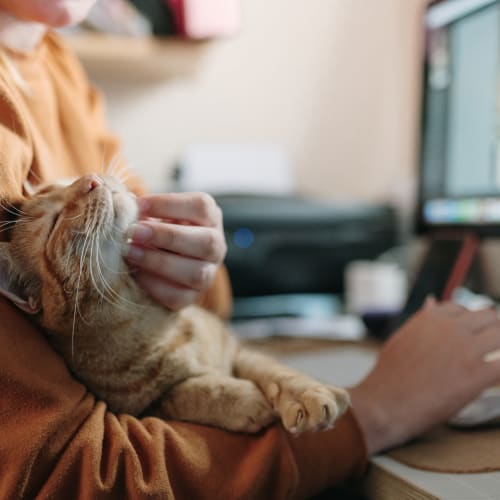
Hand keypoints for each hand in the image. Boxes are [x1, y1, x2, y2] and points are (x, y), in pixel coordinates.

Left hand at [126, 192, 226, 309]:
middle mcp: (216, 246)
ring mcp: (208, 274)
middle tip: (134, 232)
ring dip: (160, 262)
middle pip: (207, 241)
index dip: (169, 204)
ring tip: (130, 252)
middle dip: (168, 236)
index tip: (137, 205)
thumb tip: (116, 199)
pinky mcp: (192, 297)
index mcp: (210, 218)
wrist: (155, 262)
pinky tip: (135, 273)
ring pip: (197, 273)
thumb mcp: (154, 213)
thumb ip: (140, 208)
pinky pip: (179, 296)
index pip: (201, 206)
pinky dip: (154, 285)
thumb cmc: (155, 229)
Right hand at [350, 299, 499, 453]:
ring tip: (491, 361)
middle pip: (488, 316)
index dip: (467, 321)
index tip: (469, 335)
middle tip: (489, 346)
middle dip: (491, 329)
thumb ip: (421, 320)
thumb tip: (431, 300)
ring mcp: (465, 350)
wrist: (386, 403)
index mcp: (431, 318)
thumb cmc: (390, 374)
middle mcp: (450, 329)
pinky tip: (493, 378)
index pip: (462, 308)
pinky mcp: (477, 375)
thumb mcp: (401, 338)